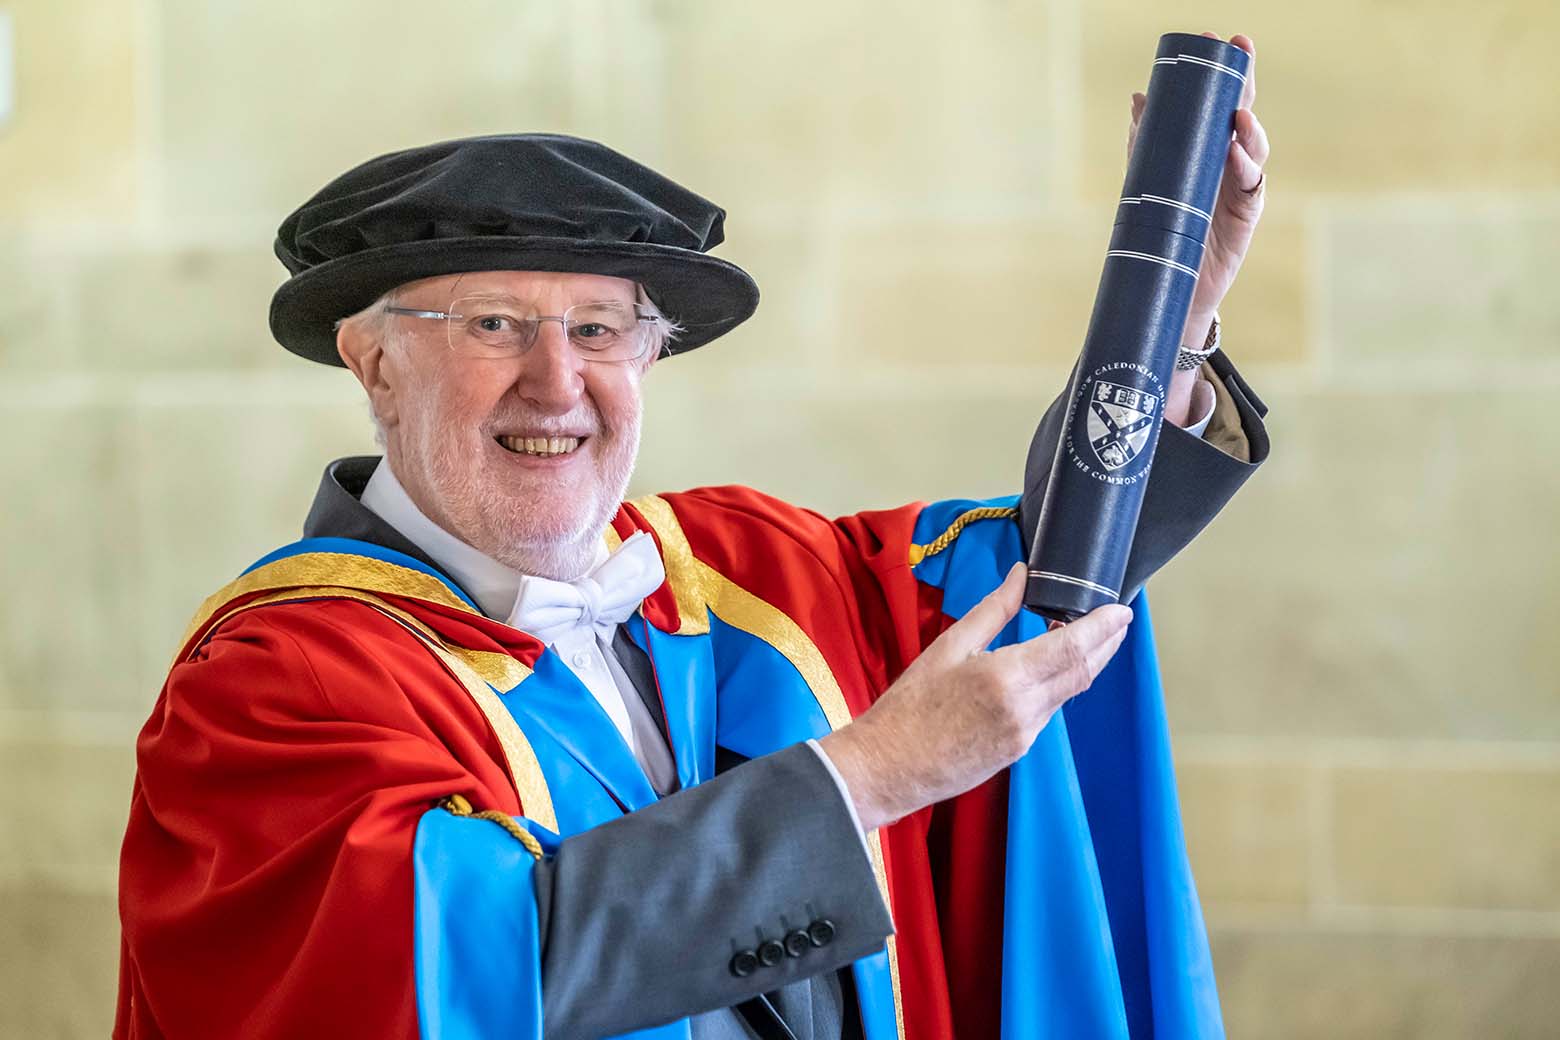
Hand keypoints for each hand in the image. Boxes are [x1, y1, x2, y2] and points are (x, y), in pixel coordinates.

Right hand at [818, 563, 1132, 831]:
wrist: (890, 766)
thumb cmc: (910, 706)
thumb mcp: (949, 647)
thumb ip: (994, 610)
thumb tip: (1021, 576)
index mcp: (1006, 676)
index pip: (1073, 647)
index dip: (1103, 627)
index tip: (1120, 610)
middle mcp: (1025, 708)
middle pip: (1083, 672)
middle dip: (1106, 644)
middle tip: (1118, 620)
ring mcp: (1025, 734)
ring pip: (1068, 692)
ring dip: (1084, 664)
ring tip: (1087, 638)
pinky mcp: (1019, 750)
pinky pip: (1048, 711)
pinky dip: (1057, 686)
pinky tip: (1048, 671)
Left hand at [1127, 32, 1269, 344]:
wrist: (1171, 283)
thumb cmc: (1165, 230)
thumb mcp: (1149, 181)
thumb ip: (1145, 142)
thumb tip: (1139, 97)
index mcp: (1208, 148)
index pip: (1219, 101)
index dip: (1224, 70)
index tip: (1219, 38)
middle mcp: (1229, 161)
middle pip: (1243, 112)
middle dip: (1244, 80)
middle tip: (1241, 48)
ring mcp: (1242, 185)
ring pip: (1254, 147)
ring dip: (1249, 126)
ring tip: (1238, 112)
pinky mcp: (1246, 214)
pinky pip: (1252, 185)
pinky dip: (1245, 168)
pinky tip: (1236, 154)